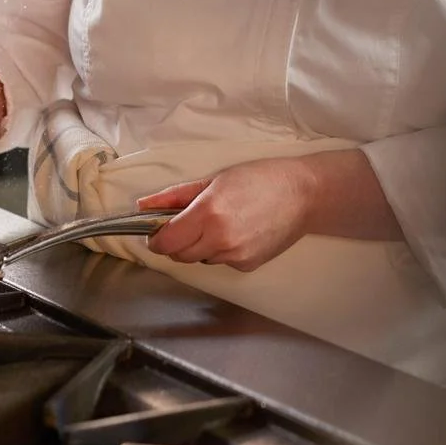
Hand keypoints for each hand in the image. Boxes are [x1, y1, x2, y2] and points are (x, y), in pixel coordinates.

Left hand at [137, 157, 314, 271]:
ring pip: (200, 259)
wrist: (302, 194)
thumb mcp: (213, 180)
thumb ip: (175, 195)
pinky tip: (235, 231)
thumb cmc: (258, 179)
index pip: (166, 242)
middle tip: (185, 223)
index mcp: (208, 214)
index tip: (154, 231)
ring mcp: (236, 256)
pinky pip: (221, 261)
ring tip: (217, 223)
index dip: (155, 238)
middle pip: (179, 255)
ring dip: (199, 246)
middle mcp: (220, 240)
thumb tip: (143, 205)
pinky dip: (220, 250)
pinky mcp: (248, 265)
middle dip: (176, 242)